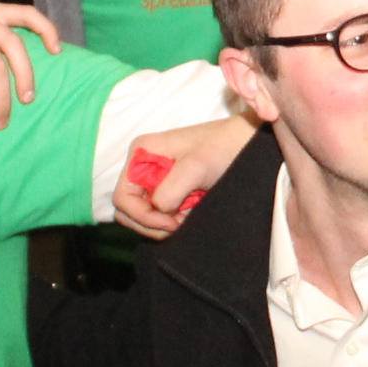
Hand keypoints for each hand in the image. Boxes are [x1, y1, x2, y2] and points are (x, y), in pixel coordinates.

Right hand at [114, 117, 253, 233]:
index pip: (122, 198)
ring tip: (188, 216)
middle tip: (179, 223)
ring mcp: (154, 178)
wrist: (245, 143)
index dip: (143, 216)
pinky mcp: (168, 188)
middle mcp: (142, 165)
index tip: (171, 222)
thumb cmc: (223, 147)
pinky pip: (158, 214)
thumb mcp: (195, 167)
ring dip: (162, 224)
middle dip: (151, 223)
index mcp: (141, 152)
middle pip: (128, 210)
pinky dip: (171, 220)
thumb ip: (170, 190)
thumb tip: (158, 209)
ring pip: (143, 215)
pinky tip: (191, 212)